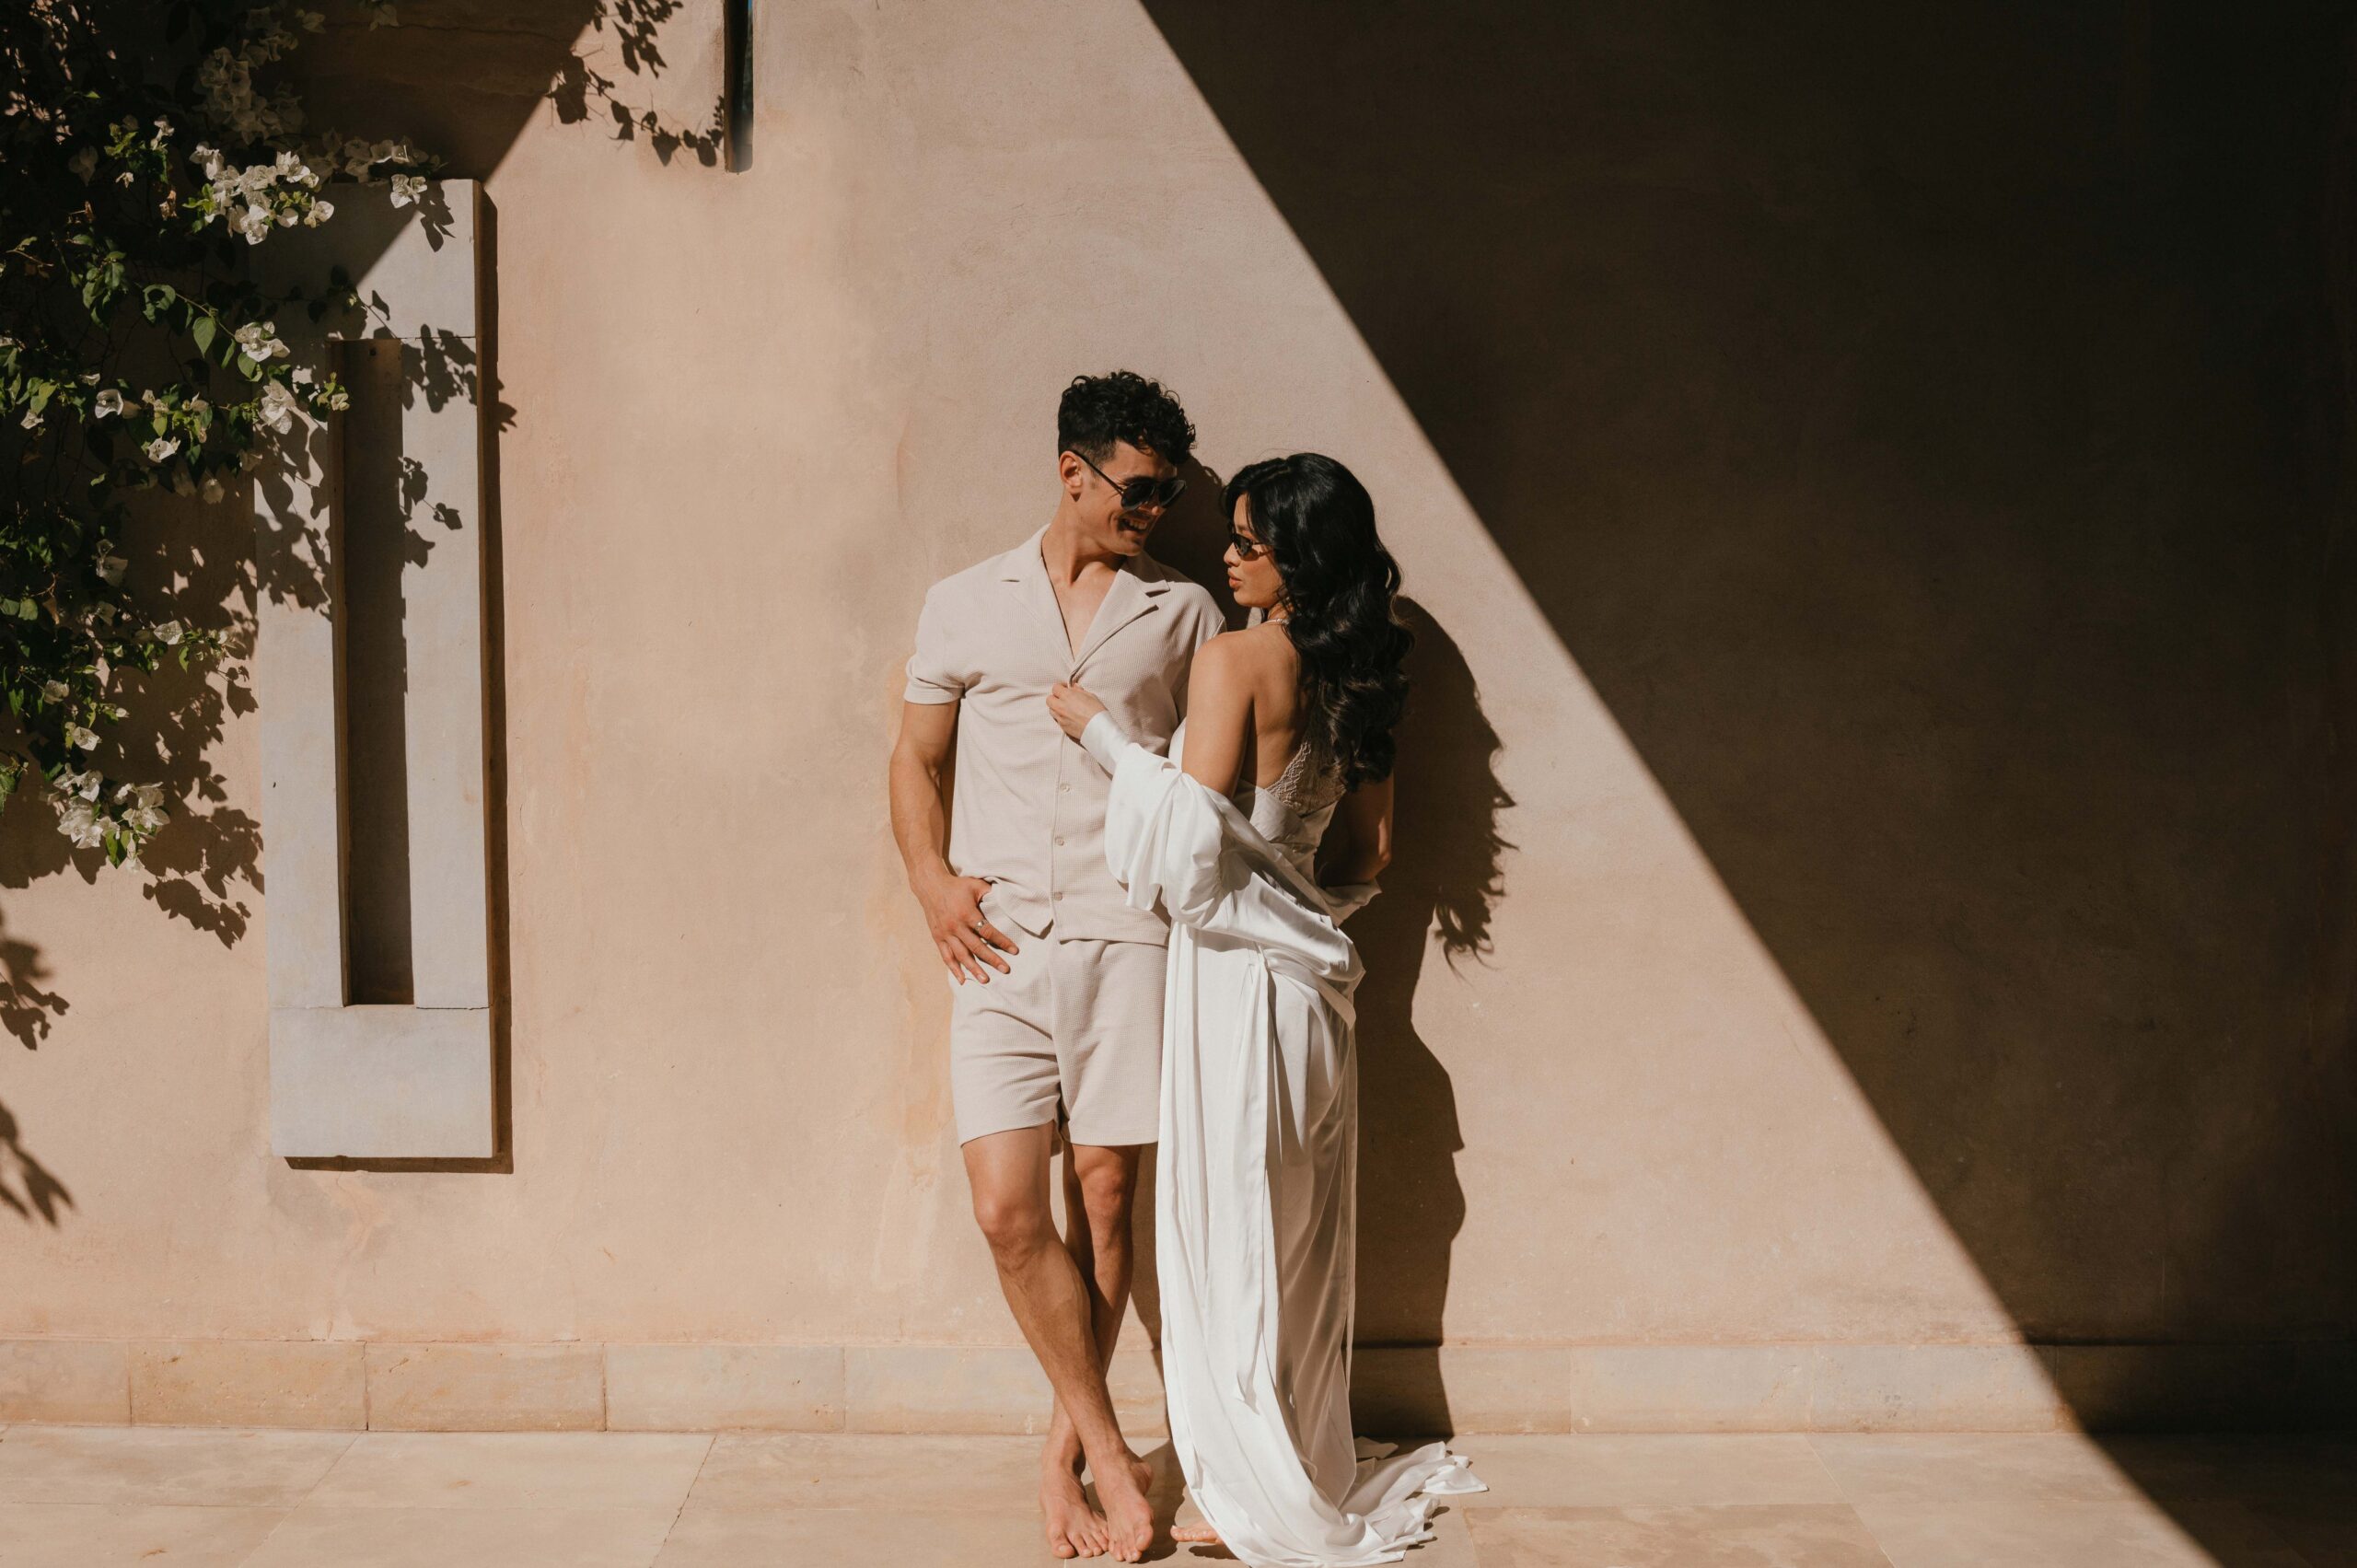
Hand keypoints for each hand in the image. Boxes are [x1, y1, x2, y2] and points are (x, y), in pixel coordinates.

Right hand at [916, 866, 1017, 982]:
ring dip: (973, 969)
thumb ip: (990, 894)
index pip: (987, 931)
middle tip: (1005, 970)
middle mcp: (955, 926)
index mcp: (966, 913)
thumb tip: (1007, 901)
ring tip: (985, 980)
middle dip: (992, 959)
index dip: (1002, 942)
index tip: (1014, 951)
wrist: (930, 886)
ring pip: (961, 955)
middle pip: (976, 947)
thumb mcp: (975, 885)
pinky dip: (954, 969)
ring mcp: (945, 933)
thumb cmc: (956, 885)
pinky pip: (946, 956)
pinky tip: (962, 980)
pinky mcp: (937, 937)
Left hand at [1046, 681, 1106, 740]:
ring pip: (1051, 710)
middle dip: (1055, 697)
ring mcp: (1060, 718)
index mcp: (1067, 696)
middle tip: (1063, 698)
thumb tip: (1074, 688)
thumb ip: (1079, 691)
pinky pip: (1057, 719)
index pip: (1055, 688)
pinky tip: (1069, 717)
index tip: (1066, 688)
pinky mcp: (1062, 727)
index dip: (1060, 687)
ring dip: (1056, 707)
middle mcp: (1061, 706)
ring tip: (1066, 708)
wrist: (1098, 729)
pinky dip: (1060, 716)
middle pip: (1049, 699)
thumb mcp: (1090, 696)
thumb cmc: (1096, 712)